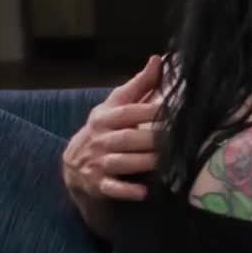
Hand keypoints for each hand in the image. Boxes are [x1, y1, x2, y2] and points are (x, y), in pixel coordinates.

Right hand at [62, 55, 162, 201]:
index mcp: (105, 117)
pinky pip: (112, 188)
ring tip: (168, 162)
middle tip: (178, 139)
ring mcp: (97, 163)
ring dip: (145, 162)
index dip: (152, 111)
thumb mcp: (115, 106)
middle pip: (128, 138)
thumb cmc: (104, 130)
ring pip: (122, 162)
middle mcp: (100, 139)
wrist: (73, 164)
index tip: (175, 111)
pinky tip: (144, 192)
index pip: (129, 112)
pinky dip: (127, 191)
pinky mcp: (98, 184)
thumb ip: (138, 85)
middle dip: (152, 139)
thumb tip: (157, 59)